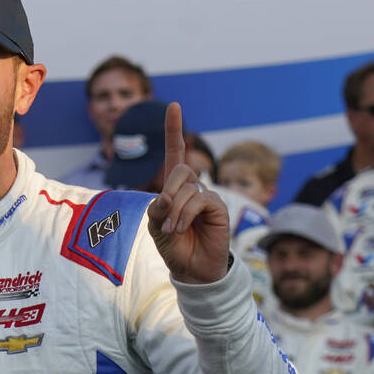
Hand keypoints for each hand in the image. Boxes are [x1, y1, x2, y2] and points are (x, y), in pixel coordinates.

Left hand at [146, 104, 229, 283]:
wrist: (190, 268)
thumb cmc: (173, 245)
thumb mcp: (155, 224)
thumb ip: (157, 207)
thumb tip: (168, 196)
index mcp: (175, 186)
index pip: (175, 152)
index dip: (173, 130)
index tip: (173, 105)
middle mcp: (193, 186)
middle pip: (180, 169)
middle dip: (168, 193)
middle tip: (164, 220)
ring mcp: (207, 195)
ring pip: (188, 187)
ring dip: (175, 210)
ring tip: (173, 229)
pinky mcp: (218, 206)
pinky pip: (201, 199)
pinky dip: (186, 214)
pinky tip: (183, 228)